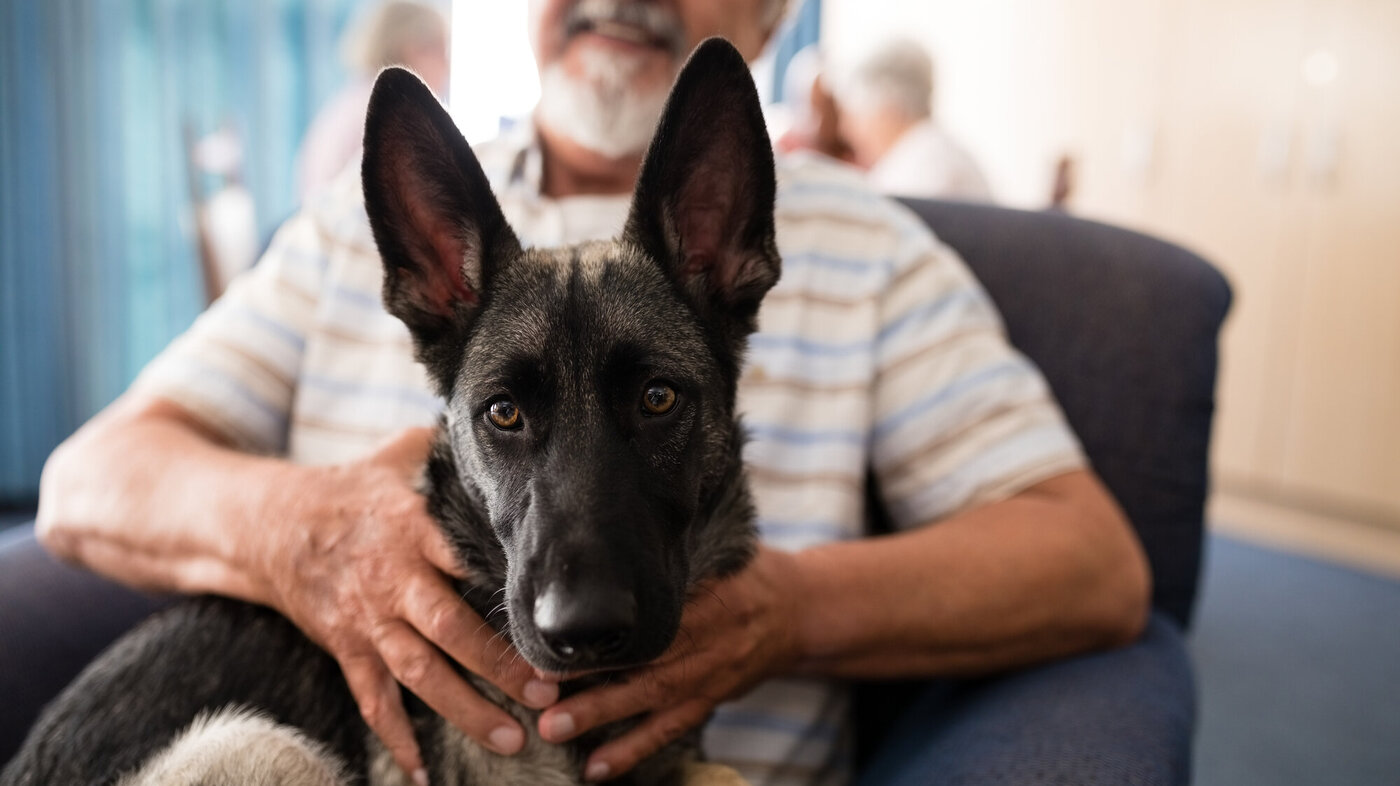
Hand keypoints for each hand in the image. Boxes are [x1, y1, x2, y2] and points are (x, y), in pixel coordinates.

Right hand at [252, 427, 560, 781]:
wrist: (266, 524)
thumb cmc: (350, 488)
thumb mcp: (398, 457)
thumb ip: (449, 451)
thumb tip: (506, 426)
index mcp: (412, 528)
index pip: (465, 560)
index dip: (506, 590)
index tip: (551, 616)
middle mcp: (391, 578)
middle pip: (450, 628)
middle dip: (499, 666)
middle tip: (547, 696)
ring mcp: (366, 619)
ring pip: (418, 674)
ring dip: (464, 710)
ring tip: (510, 739)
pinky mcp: (346, 647)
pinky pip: (371, 699)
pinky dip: (394, 737)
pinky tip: (420, 771)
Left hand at [536, 546, 804, 780]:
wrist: (800, 610)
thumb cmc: (746, 571)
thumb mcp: (719, 549)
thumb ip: (675, 556)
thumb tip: (606, 540)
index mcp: (714, 596)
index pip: (657, 615)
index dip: (609, 631)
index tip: (558, 636)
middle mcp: (713, 639)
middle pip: (649, 664)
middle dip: (594, 684)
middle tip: (542, 697)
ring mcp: (713, 675)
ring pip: (654, 701)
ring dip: (603, 720)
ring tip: (555, 731)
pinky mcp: (711, 700)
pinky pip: (670, 730)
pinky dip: (633, 750)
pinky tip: (596, 768)